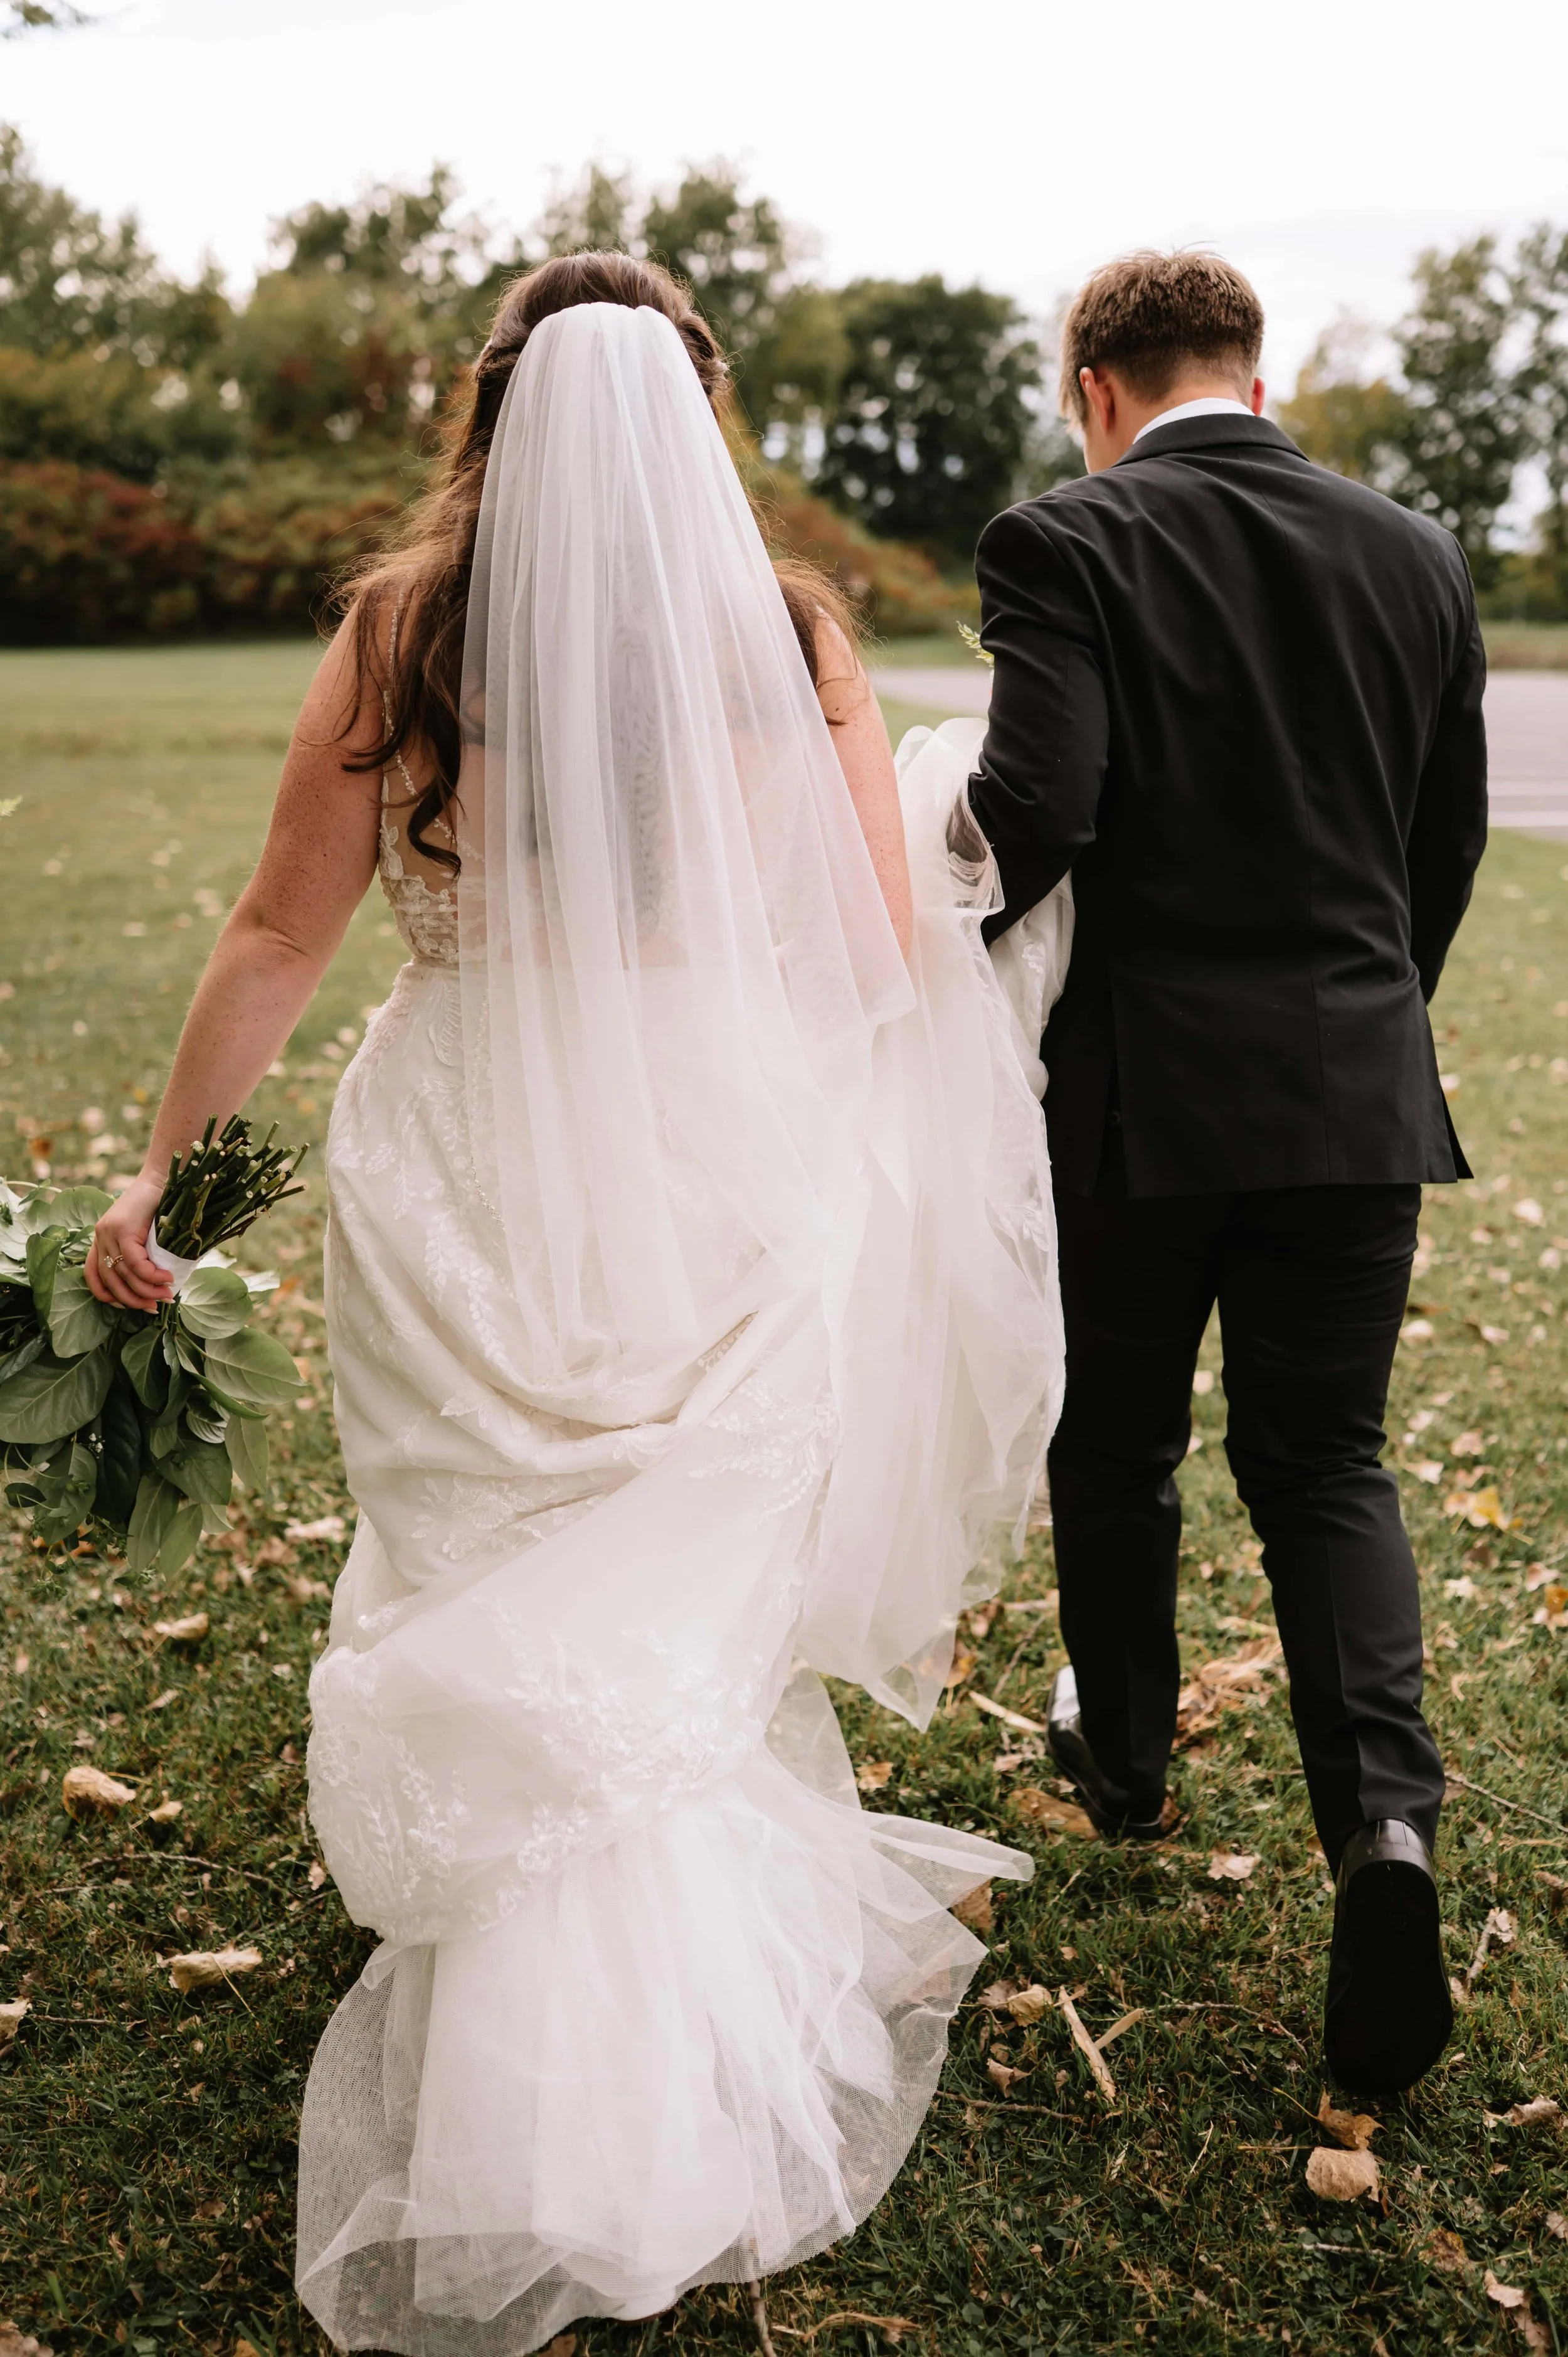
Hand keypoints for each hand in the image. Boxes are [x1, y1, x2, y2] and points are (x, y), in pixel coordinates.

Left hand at [88, 1176, 173, 1311]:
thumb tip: (155, 1285)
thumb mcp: (145, 1234)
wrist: (164, 1177)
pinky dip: (152, 1276)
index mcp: (101, 1239)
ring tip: (167, 1295)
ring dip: (147, 1290)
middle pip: (110, 1280)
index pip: (93, 1275)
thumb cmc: (160, 1206)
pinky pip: (135, 1263)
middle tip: (154, 1307)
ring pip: (124, 1274)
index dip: (107, 1296)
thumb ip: (142, 1255)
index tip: (127, 1306)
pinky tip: (166, 1279)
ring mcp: (108, 1233)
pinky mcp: (122, 1229)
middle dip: (133, 1299)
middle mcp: (100, 1237)